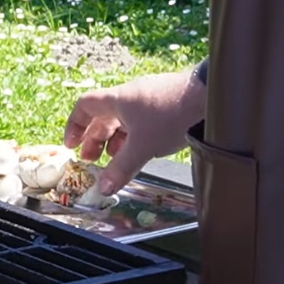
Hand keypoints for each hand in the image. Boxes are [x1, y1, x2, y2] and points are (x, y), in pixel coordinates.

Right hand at [63, 69, 206, 194]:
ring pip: (124, 119)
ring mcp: (149, 97)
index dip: (75, 125)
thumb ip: (121, 168)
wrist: (211, 96)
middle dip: (96, 139)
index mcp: (117, 99)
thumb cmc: (171, 115)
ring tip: (119, 158)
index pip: (84, 106)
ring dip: (117, 139)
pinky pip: (142, 118)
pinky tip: (145, 148)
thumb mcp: (142, 147)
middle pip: (103, 116)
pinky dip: (136, 134)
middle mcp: (130, 95)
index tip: (72, 145)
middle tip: (94, 160)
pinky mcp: (167, 101)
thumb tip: (103, 188)